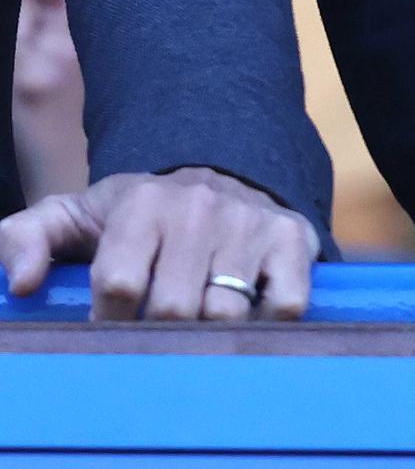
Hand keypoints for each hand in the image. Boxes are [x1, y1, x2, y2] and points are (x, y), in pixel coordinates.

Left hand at [0, 166, 316, 320]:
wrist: (218, 176)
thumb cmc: (136, 217)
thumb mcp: (73, 217)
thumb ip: (25, 238)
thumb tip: (22, 283)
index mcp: (143, 203)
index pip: (120, 285)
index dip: (109, 321)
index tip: (111, 325)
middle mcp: (201, 206)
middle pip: (174, 309)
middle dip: (158, 334)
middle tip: (155, 333)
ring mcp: (250, 222)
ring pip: (226, 314)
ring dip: (209, 335)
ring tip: (196, 327)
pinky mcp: (292, 238)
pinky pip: (284, 306)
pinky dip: (265, 324)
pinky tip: (245, 316)